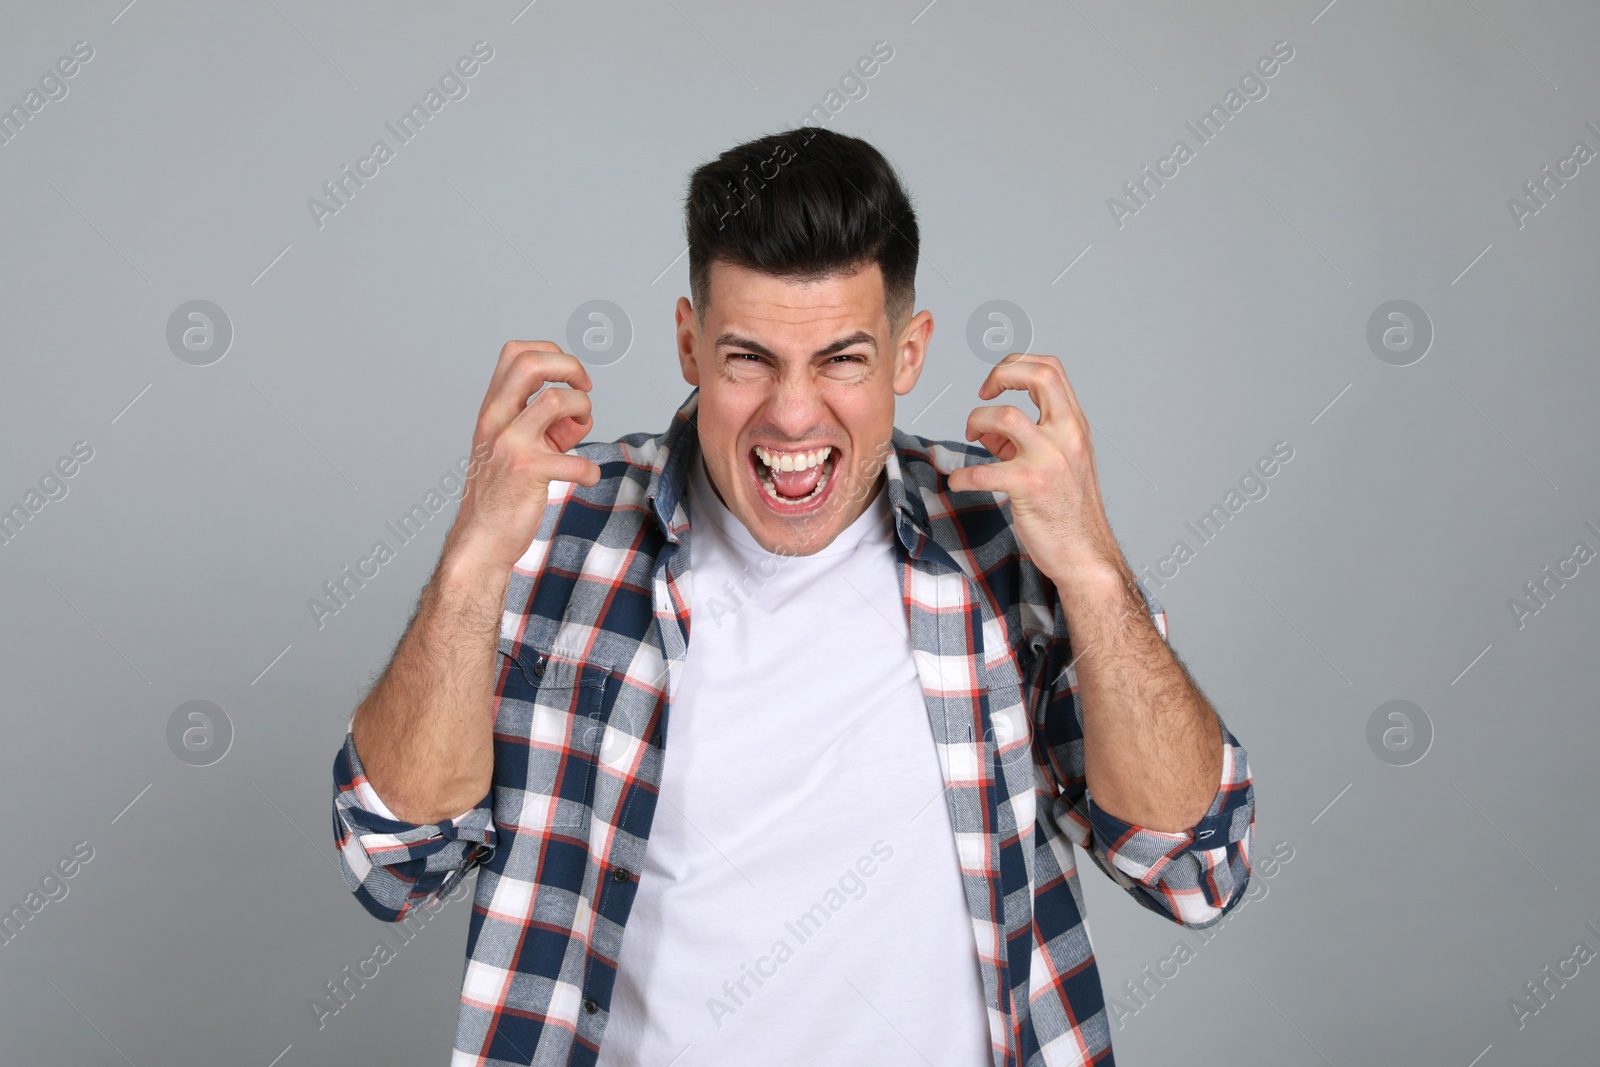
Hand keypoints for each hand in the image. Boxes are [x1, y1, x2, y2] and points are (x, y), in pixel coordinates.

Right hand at [445, 342, 602, 571]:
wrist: (481, 537)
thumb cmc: (501, 493)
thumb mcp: (519, 449)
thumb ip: (550, 427)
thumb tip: (581, 415)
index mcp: (493, 409)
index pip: (516, 353)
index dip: (551, 354)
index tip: (570, 378)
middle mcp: (497, 420)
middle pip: (531, 363)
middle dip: (570, 367)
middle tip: (583, 390)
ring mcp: (510, 445)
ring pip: (556, 400)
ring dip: (583, 410)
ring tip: (580, 433)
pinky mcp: (528, 473)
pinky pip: (575, 461)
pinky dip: (590, 471)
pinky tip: (585, 479)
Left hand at [945, 353, 1125, 587]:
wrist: (1085, 554)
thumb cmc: (1070, 511)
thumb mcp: (1059, 463)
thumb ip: (1025, 440)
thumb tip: (987, 430)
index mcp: (1074, 425)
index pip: (1051, 370)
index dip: (1017, 365)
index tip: (996, 384)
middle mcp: (1066, 436)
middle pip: (1038, 376)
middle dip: (1001, 374)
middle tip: (983, 395)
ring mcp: (1049, 460)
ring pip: (1005, 416)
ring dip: (976, 421)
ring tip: (971, 439)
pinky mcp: (1029, 487)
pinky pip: (982, 470)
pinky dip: (962, 475)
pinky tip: (960, 482)